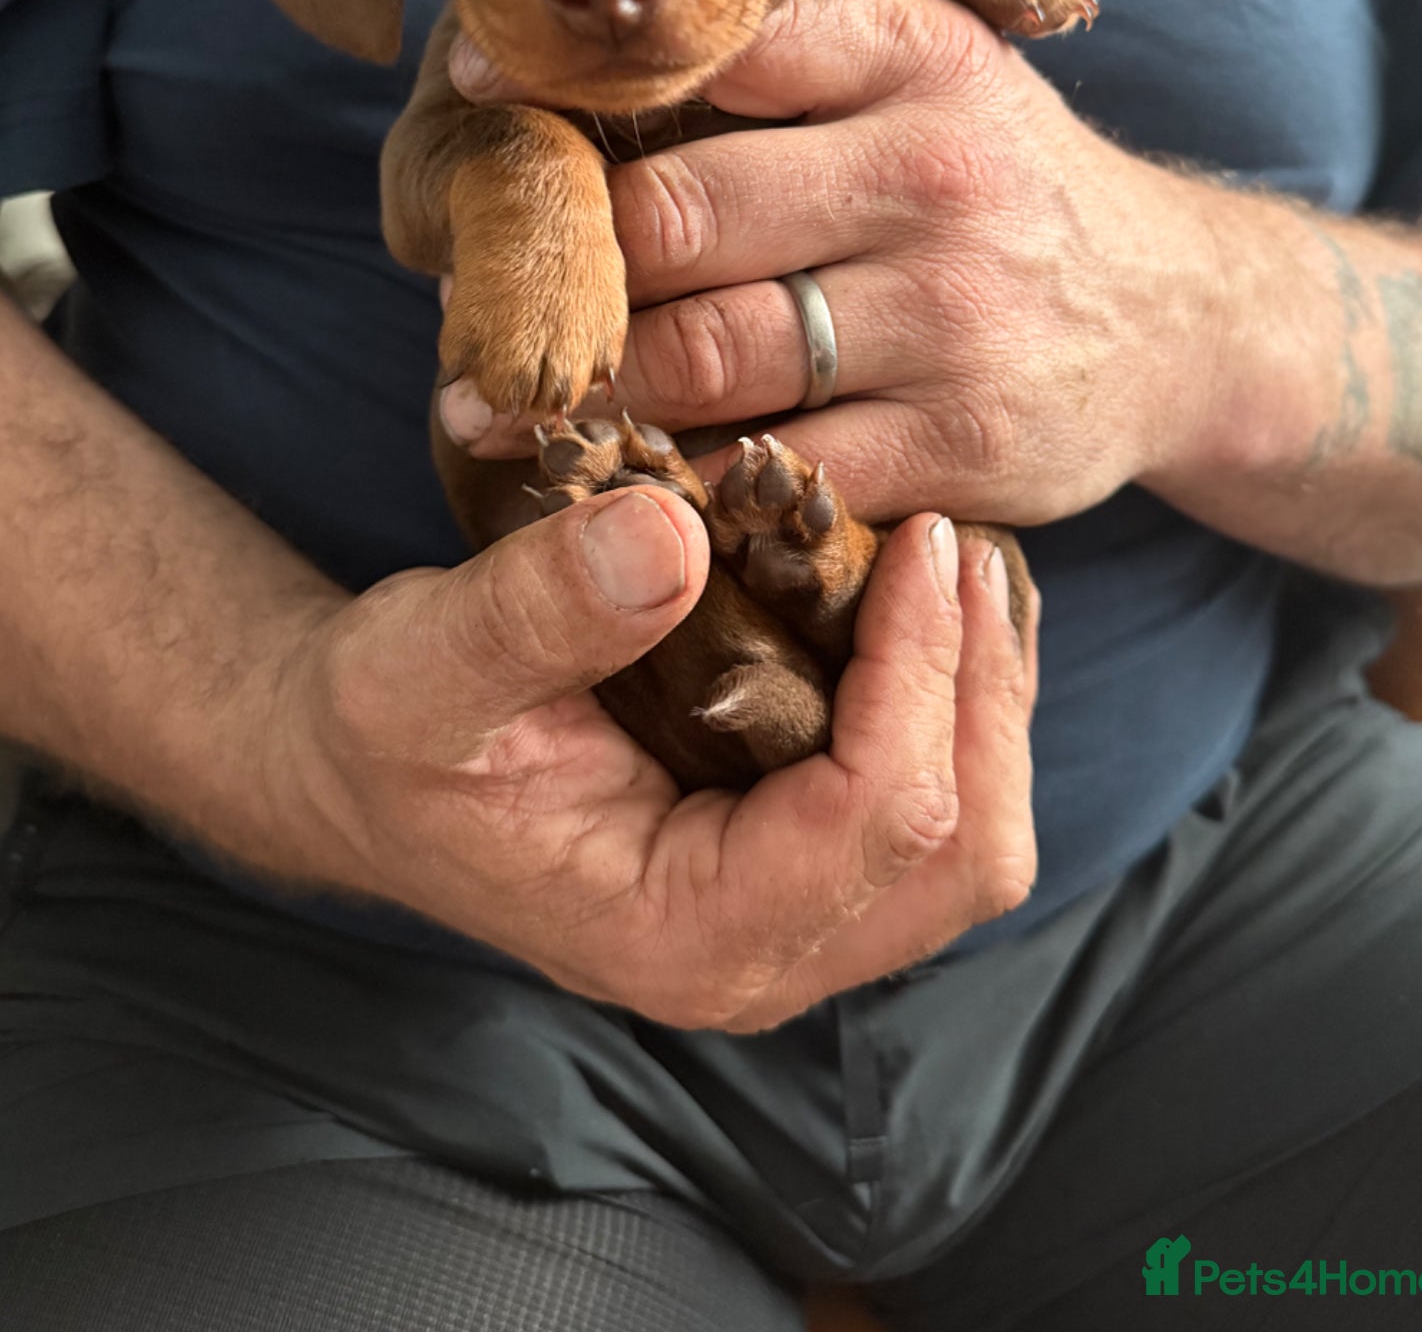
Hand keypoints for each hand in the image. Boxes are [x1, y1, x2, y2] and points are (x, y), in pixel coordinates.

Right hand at [278, 489, 1035, 1028]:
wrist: (366, 768)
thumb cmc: (386, 726)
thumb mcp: (422, 661)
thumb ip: (535, 610)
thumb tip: (667, 532)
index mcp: (679, 933)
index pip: (873, 821)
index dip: (921, 672)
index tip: (920, 537)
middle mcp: (759, 957)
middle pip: (963, 856)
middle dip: (984, 691)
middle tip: (965, 543)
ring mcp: (792, 925)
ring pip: (972, 843)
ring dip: (988, 699)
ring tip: (968, 563)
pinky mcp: (804, 873)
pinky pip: (934, 811)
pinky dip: (958, 708)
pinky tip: (936, 606)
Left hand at [443, 0, 1205, 527]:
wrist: (1178, 317)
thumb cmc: (998, 181)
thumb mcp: (930, 70)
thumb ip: (792, 45)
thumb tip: (586, 39)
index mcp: (914, 55)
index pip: (720, 43)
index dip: (582, 69)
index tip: (475, 89)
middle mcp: (937, 174)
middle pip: (682, 216)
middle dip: (563, 267)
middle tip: (478, 298)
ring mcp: (955, 316)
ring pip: (713, 357)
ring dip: (594, 387)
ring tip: (507, 402)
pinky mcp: (964, 443)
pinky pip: (779, 473)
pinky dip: (689, 483)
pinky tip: (629, 480)